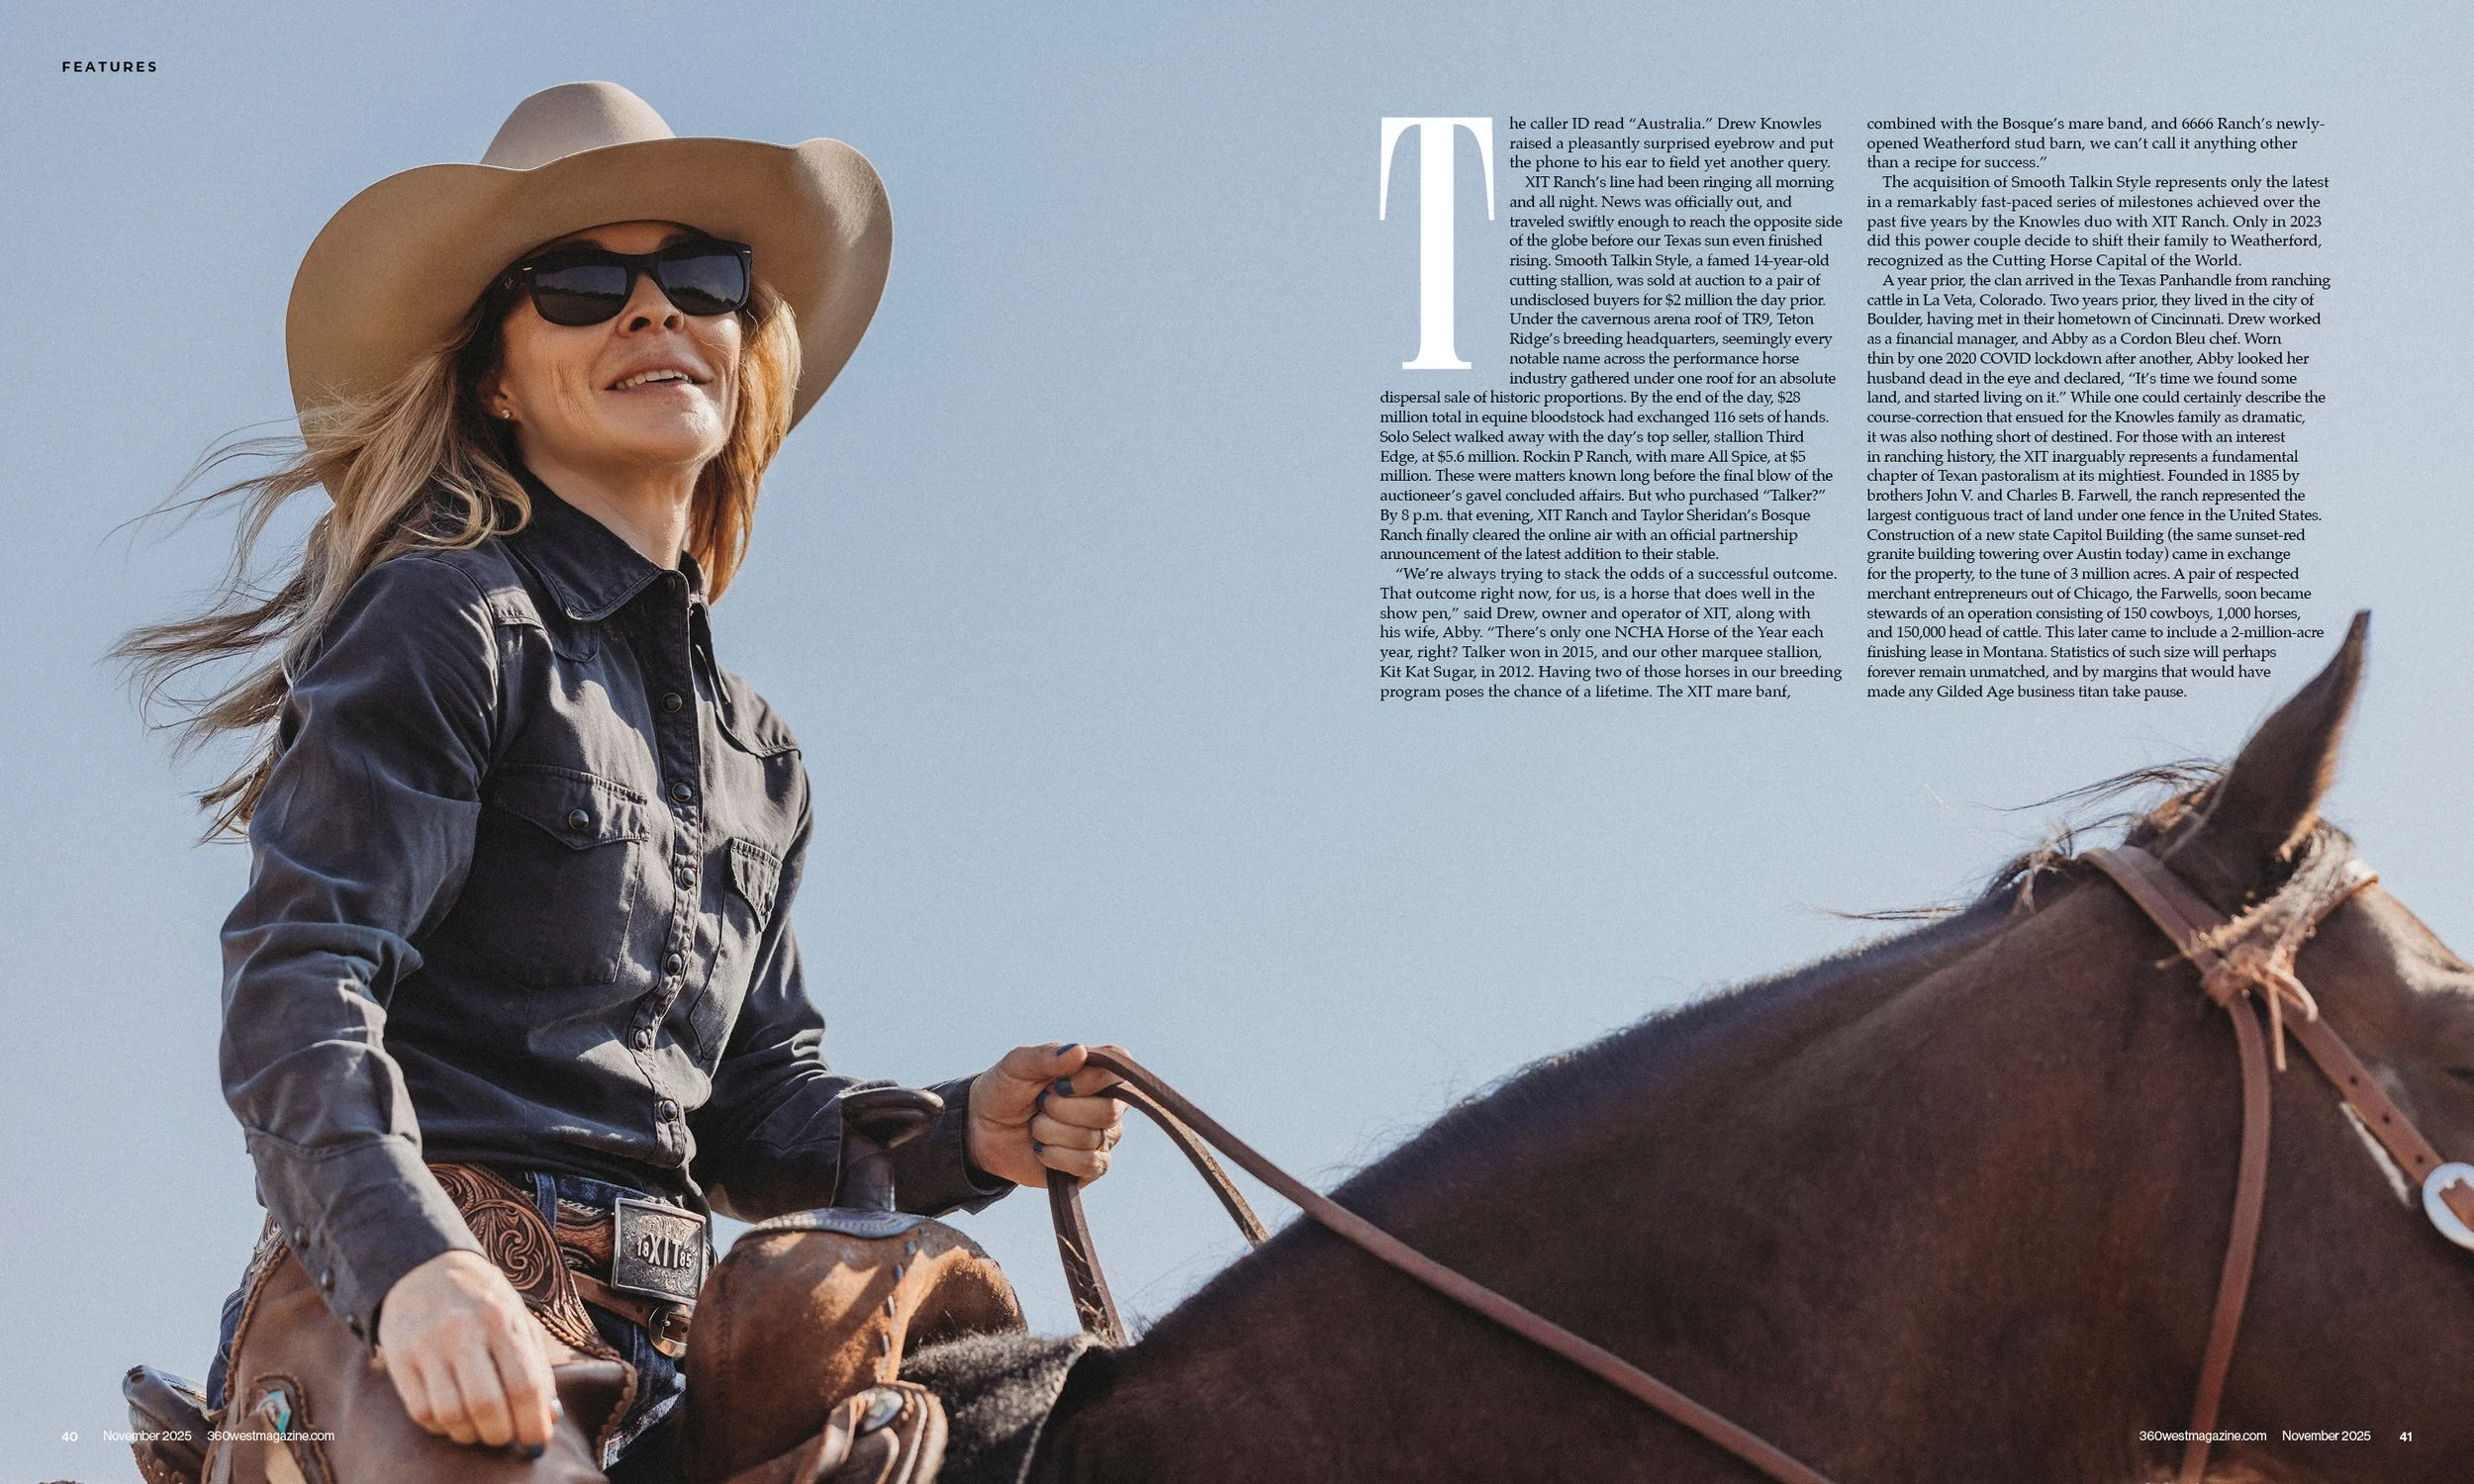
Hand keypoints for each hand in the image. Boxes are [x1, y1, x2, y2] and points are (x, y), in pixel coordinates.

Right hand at [375, 1249, 557, 1451]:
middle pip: (487, 1405)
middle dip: (501, 1434)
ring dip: (471, 1435)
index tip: (537, 1441)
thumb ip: (536, 1366)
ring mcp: (427, 1346)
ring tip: (480, 1428)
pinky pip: (422, 1412)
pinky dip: (442, 1427)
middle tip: (506, 1437)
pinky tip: (453, 1416)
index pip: (524, 1384)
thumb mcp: (518, 1319)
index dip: (533, 1422)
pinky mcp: (399, 1360)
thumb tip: (549, 1418)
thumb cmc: (483, 1302)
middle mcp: (463, 1331)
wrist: (425, 1269)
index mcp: (501, 1319)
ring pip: (451, 1415)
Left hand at [967, 1043, 1127, 1186]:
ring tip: (1035, 1126)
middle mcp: (1107, 1103)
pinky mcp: (1091, 1167)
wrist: (983, 1131)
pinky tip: (1041, 1149)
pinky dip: (1059, 1157)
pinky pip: (1091, 1164)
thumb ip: (1046, 1056)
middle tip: (1040, 1105)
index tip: (1058, 1084)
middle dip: (1063, 1110)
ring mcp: (1102, 1136)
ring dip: (1052, 1133)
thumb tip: (1080, 1052)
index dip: (1091, 1081)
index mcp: (1095, 1072)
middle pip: (1109, 1111)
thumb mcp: (1017, 1065)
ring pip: (1094, 1139)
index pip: (1118, 1073)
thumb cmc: (1005, 1089)